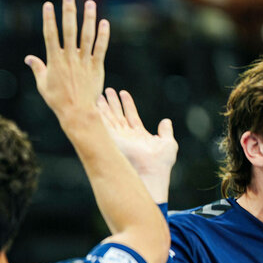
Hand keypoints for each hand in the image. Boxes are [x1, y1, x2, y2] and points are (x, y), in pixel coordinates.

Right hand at [24, 0, 108, 120]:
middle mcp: (69, 58)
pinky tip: (104, 23)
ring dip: (88, 18)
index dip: (49, 19)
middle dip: (68, 11)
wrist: (78, 112)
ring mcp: (84, 62)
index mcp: (54, 61)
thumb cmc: (58, 100)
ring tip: (89, 3)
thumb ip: (37, 68)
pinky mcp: (96, 67)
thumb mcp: (43, 85)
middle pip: (69, 30)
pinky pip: (100, 48)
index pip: (50, 35)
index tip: (48, 5)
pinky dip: (103, 35)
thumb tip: (28, 58)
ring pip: (87, 36)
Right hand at [98, 88, 177, 202]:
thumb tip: (166, 121)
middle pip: (117, 115)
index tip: (123, 93)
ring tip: (99, 94)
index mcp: (139, 135)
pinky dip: (99, 115)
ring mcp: (119, 137)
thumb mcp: (167, 143)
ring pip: (109, 118)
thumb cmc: (160, 162)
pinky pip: (104, 124)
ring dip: (104, 106)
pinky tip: (95, 106)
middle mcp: (127, 135)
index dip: (127, 104)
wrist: (151, 172)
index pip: (131, 115)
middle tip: (107, 90)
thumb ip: (166, 132)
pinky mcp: (113, 139)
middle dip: (112, 103)